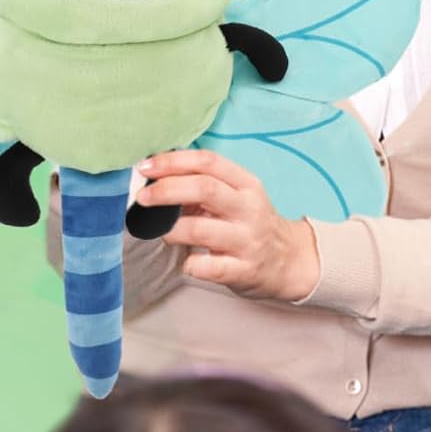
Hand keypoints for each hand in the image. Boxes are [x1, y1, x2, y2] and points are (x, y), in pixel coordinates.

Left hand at [135, 149, 319, 302]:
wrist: (288, 262)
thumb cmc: (250, 224)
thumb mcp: (237, 196)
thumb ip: (204, 184)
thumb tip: (155, 179)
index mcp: (246, 184)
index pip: (207, 161)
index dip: (172, 161)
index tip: (145, 168)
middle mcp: (249, 208)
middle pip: (203, 189)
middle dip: (165, 191)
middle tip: (142, 199)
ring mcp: (248, 240)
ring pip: (199, 229)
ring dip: (170, 230)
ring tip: (162, 233)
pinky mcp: (244, 270)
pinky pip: (207, 267)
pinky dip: (190, 264)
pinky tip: (188, 261)